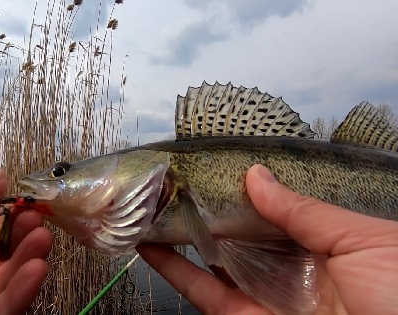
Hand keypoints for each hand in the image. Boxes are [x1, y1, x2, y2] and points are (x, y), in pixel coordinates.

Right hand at [137, 164, 397, 313]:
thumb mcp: (362, 240)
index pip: (272, 213)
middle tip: (168, 189)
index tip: (208, 172)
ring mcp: (267, 298)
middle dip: (202, 214)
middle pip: (237, 239)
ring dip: (179, 241)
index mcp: (323, 245)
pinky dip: (176, 274)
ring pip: (213, 266)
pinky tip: (151, 248)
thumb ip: (304, 210)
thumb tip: (255, 174)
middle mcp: (291, 270)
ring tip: (147, 212)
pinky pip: (206, 297)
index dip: (239, 194)